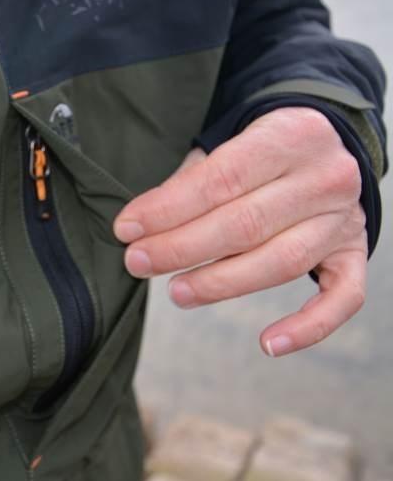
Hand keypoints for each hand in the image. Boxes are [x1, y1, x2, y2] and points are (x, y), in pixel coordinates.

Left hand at [114, 107, 366, 356]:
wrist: (328, 144)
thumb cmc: (259, 152)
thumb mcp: (226, 146)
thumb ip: (188, 183)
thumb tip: (140, 227)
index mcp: (290, 135)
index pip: (221, 179)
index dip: (168, 209)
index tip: (127, 229)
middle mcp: (325, 177)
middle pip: (246, 224)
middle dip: (181, 248)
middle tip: (137, 263)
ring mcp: (344, 218)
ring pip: (281, 262)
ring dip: (221, 284)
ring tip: (176, 292)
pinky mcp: (353, 253)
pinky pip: (342, 298)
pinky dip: (309, 327)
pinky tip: (269, 344)